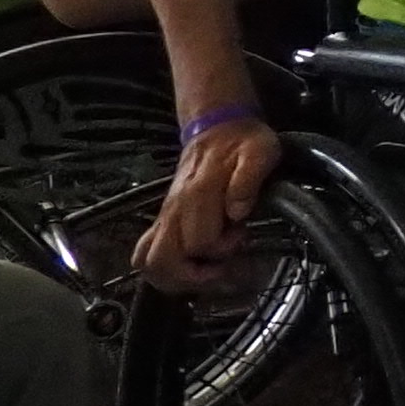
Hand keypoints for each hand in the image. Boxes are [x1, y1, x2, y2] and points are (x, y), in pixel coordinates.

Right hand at [141, 116, 276, 292]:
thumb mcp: (260, 152)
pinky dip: (163, 269)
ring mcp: (165, 216)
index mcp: (198, 193)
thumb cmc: (243, 142)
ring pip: (147, 262)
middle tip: (221, 265)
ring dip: (175, 277)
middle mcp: (174, 209)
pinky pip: (144, 253)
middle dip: (193, 275)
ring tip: (205, 269)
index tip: (242, 234)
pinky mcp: (163, 219)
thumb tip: (237, 212)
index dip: (224, 249)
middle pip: (162, 261)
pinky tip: (189, 265)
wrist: (218, 128)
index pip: (200, 242)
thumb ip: (249, 179)